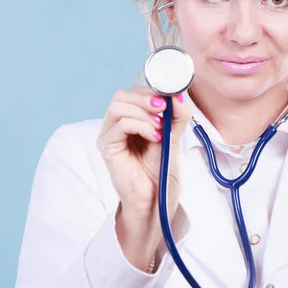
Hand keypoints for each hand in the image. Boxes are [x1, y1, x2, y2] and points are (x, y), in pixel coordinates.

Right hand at [97, 86, 190, 269]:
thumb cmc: (161, 169)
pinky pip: (120, 125)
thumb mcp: (174, 135)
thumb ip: (177, 115)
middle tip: (164, 107)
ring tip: (161, 127)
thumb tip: (179, 95)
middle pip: (121, 95)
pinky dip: (140, 125)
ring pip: (119, 106)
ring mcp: (109, 136)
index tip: (170, 97)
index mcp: (129, 119)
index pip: (133, 93)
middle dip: (145, 97)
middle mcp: (115, 125)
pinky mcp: (108, 147)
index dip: (150, 90)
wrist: (157, 197)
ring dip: (144, 112)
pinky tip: (155, 137)